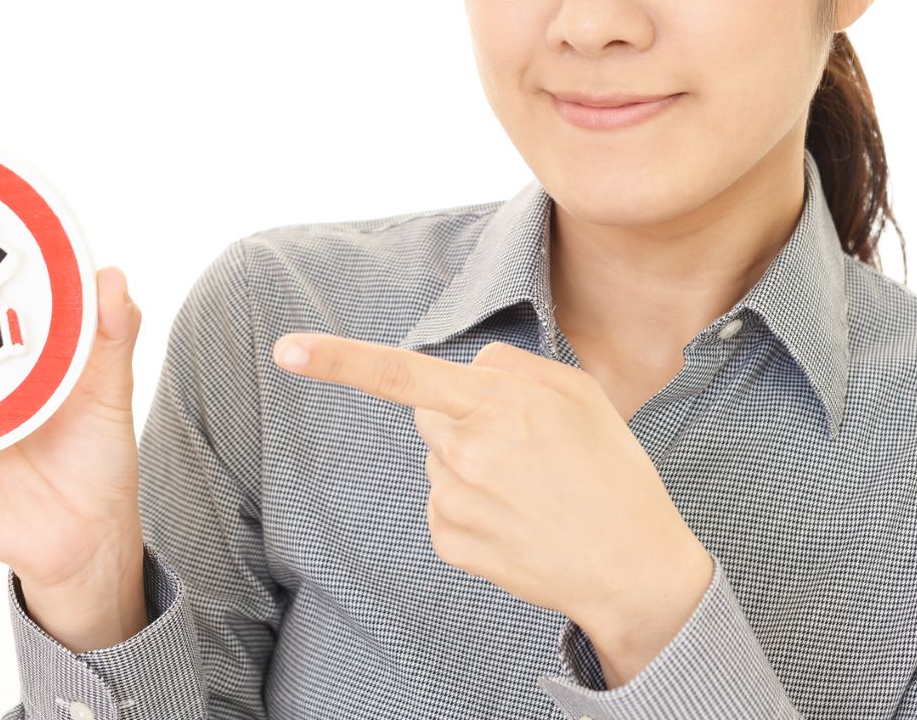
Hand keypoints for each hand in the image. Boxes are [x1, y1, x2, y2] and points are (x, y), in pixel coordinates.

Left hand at [270, 332, 712, 654]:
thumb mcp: (581, 393)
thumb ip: (515, 365)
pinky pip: (441, 502)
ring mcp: (453, 500)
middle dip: (462, 417)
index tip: (286, 349)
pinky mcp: (449, 541)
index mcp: (499, 404)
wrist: (631, 568)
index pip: (404, 373)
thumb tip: (467, 367)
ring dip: (470, 464)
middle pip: (428, 412)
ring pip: (438, 459)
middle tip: (525, 447)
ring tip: (531, 489)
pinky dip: (471, 506)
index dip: (340, 359)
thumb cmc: (612, 473)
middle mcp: (466, 451)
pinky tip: (515, 519)